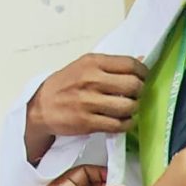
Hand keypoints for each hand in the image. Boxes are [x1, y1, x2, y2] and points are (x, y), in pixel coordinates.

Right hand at [25, 54, 147, 162]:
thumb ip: (111, 65)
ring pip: (128, 107)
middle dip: (139, 92)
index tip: (143, 78)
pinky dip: (126, 124)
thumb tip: (142, 61)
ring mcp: (89, 102)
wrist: (41, 106)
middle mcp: (92, 80)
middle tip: (135, 95)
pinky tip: (123, 121)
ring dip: (133, 109)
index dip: (143, 73)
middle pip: (133, 85)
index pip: (130, 64)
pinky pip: (118, 125)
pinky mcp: (87, 122)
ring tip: (128, 109)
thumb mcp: (85, 66)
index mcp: (93, 62)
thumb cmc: (64, 85)